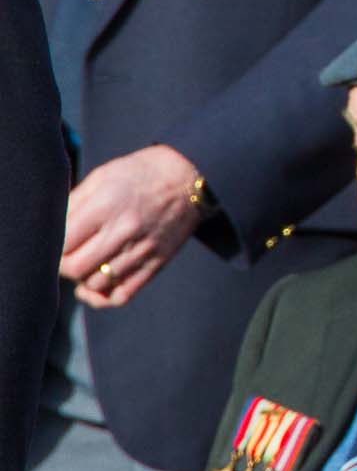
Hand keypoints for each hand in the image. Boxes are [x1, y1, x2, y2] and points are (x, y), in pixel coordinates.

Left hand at [60, 145, 203, 307]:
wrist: (191, 176)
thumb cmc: (140, 173)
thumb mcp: (103, 176)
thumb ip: (73, 203)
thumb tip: (51, 231)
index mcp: (106, 206)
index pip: (63, 246)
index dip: (52, 249)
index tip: (56, 244)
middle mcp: (124, 230)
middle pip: (76, 269)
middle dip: (64, 266)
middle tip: (67, 257)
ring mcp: (142, 249)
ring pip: (96, 284)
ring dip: (83, 279)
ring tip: (86, 265)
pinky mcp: (157, 263)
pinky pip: (122, 295)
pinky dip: (103, 297)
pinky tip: (98, 285)